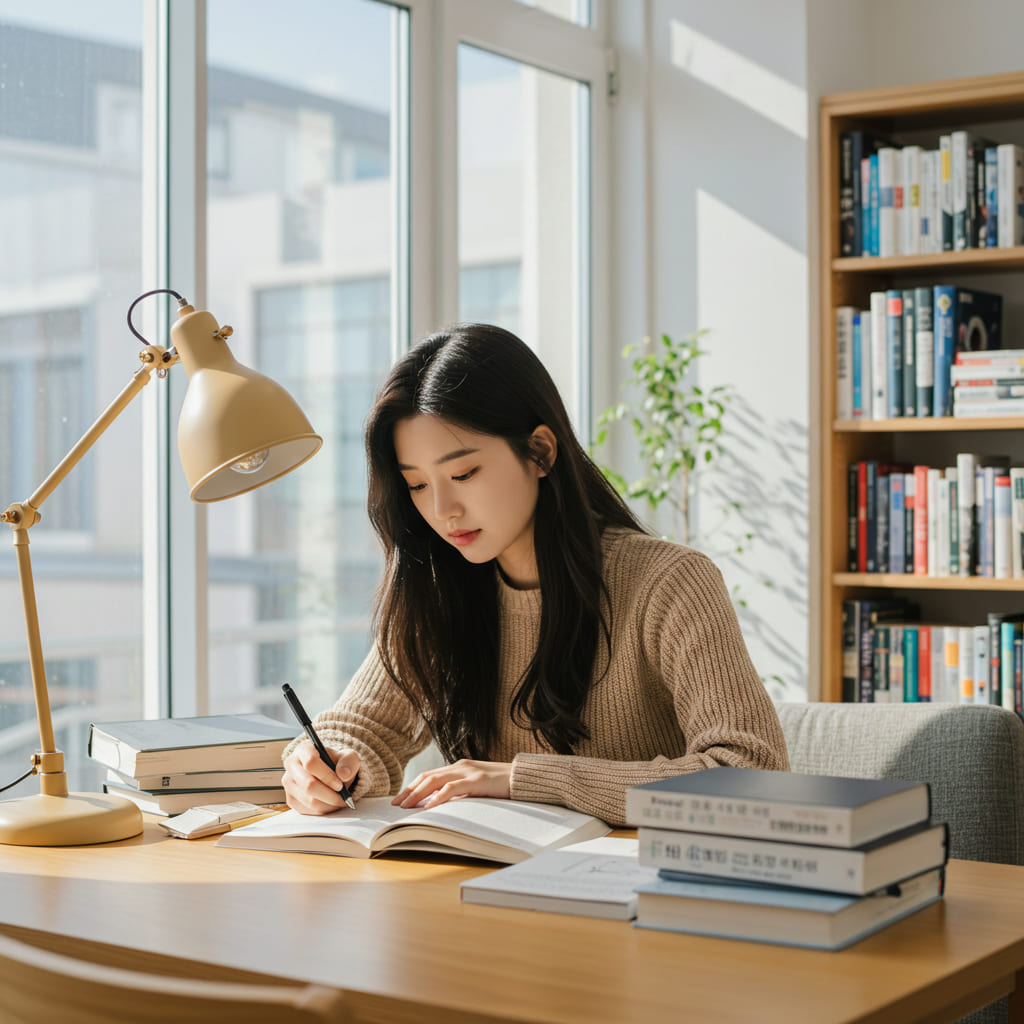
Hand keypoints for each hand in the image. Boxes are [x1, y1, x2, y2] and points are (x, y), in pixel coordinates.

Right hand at [282, 741, 359, 814]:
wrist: (329, 772)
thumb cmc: (337, 762)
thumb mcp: (349, 757)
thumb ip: (349, 762)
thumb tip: (344, 775)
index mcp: (303, 749)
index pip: (310, 763)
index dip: (326, 776)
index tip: (340, 785)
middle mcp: (292, 765)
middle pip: (308, 785)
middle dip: (329, 795)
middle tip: (343, 797)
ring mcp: (289, 783)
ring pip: (308, 800)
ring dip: (328, 804)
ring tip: (340, 801)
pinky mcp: (290, 799)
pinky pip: (307, 810)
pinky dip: (323, 810)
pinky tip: (331, 804)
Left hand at [392, 759, 511, 808]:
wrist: (524, 778)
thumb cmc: (501, 786)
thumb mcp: (476, 789)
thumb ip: (460, 793)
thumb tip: (439, 805)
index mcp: (458, 768)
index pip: (429, 776)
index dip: (412, 787)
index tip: (400, 800)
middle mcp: (460, 766)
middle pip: (427, 777)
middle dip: (409, 791)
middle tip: (396, 805)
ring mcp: (468, 771)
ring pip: (435, 780)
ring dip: (418, 794)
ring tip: (406, 807)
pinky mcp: (477, 780)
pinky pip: (452, 788)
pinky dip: (438, 797)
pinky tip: (429, 806)